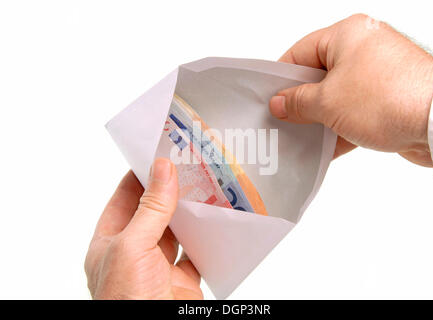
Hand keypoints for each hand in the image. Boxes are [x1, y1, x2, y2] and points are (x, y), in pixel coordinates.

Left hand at [84, 158, 202, 298]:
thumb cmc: (126, 302)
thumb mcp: (132, 248)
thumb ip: (150, 209)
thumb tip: (162, 169)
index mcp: (111, 242)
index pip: (125, 197)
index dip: (141, 174)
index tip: (160, 152)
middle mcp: (135, 252)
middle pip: (154, 211)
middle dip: (171, 188)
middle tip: (190, 164)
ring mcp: (159, 266)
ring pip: (178, 230)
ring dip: (191, 211)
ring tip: (207, 184)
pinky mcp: (183, 279)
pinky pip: (198, 251)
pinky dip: (209, 236)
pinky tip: (218, 220)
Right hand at [269, 14, 432, 165]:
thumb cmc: (388, 99)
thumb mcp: (328, 102)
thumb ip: (298, 102)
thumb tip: (281, 103)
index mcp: (347, 35)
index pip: (300, 52)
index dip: (281, 77)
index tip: (268, 97)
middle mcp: (363, 50)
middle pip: (318, 76)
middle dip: (299, 102)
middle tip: (282, 119)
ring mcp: (377, 75)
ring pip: (336, 96)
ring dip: (318, 118)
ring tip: (300, 137)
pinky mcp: (387, 98)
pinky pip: (354, 111)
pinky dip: (338, 127)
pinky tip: (324, 147)